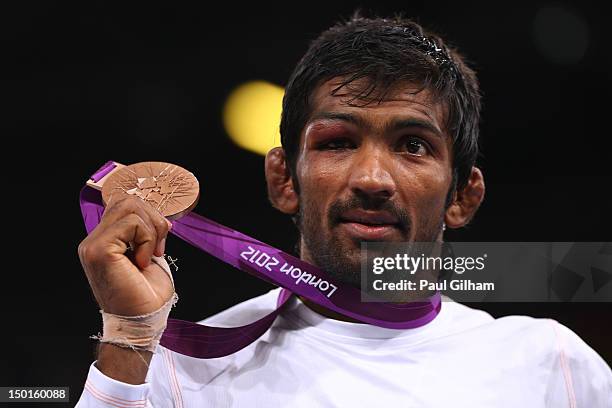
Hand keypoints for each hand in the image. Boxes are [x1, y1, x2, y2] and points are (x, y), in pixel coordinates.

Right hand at [78, 194, 173, 315]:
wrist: (143, 322)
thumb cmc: (147, 296)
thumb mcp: (150, 255)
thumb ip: (145, 232)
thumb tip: (155, 215)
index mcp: (104, 241)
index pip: (122, 204)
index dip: (148, 214)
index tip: (160, 240)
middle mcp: (93, 241)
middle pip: (127, 200)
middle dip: (153, 218)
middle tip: (159, 247)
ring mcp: (93, 245)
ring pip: (129, 206)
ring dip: (151, 229)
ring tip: (150, 255)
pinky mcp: (99, 250)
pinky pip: (132, 224)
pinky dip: (147, 240)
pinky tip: (142, 262)